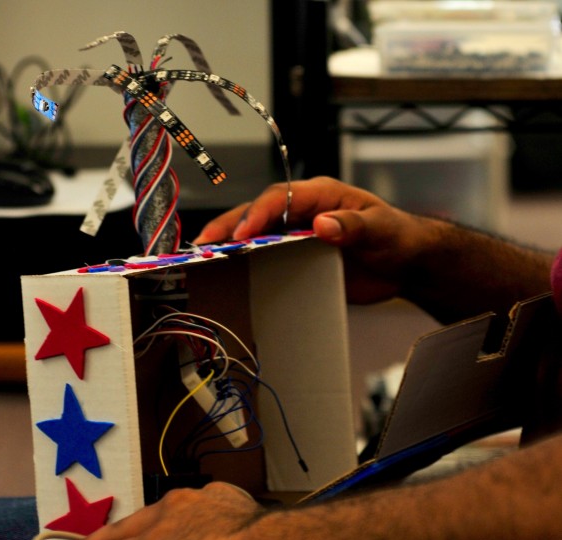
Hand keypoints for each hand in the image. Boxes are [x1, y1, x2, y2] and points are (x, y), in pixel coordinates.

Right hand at [193, 176, 432, 304]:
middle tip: (204, 244)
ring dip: (231, 244)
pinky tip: (231, 274)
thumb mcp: (381, 228)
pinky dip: (248, 263)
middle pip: (260, 212)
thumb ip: (354, 226)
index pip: (282, 197)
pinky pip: (268, 257)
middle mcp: (304, 212)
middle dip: (230, 225)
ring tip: (204, 257)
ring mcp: (299, 235)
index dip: (260, 213)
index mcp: (322, 195)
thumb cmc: (397, 236)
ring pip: (258, 234)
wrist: (404, 265)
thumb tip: (321, 225)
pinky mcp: (299, 258)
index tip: (243, 233)